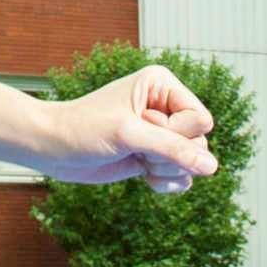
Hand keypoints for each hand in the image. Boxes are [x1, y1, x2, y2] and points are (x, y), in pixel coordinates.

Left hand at [23, 64, 219, 195]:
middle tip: (136, 147)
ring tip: (138, 160)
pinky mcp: (154, 155)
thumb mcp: (129, 135)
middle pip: (199, 142)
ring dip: (167, 170)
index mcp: (162, 85)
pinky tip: (144, 177)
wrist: (53, 148)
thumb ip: (173, 149)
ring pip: (193, 162)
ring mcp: (161, 133)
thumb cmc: (84, 129)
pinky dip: (167, 182)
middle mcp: (166, 106)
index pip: (200, 119)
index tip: (141, 128)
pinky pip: (183, 175)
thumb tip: (213, 167)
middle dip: (169, 155)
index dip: (175, 133)